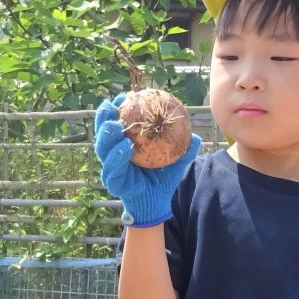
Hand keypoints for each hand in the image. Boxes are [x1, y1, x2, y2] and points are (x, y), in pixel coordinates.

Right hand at [94, 95, 199, 226]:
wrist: (156, 204)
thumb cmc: (162, 180)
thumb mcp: (175, 162)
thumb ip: (183, 150)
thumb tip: (196, 136)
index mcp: (123, 145)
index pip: (115, 122)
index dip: (116, 108)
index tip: (125, 95)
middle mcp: (113, 155)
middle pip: (103, 132)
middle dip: (104, 116)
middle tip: (113, 104)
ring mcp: (110, 168)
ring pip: (103, 148)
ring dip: (108, 135)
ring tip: (117, 125)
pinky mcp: (113, 182)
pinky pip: (112, 167)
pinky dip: (117, 156)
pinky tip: (125, 146)